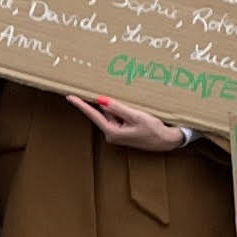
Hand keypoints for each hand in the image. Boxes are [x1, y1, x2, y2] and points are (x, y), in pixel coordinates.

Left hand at [66, 92, 195, 154]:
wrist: (167, 141)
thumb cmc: (153, 130)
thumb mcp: (135, 116)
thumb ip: (117, 108)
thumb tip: (100, 101)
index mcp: (112, 132)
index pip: (94, 115)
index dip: (81, 105)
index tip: (70, 96)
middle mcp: (112, 134)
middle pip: (103, 113)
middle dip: (106, 103)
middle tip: (107, 95)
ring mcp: (118, 133)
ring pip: (112, 114)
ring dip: (118, 107)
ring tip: (133, 108)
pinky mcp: (123, 131)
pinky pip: (118, 117)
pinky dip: (122, 111)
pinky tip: (133, 109)